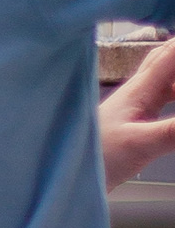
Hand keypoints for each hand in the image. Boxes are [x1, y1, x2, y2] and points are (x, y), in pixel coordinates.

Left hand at [103, 35, 174, 188]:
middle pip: (164, 58)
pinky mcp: (132, 119)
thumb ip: (174, 131)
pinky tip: (174, 96)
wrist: (63, 172)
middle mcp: (136, 90)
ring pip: (162, 76)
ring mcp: (132, 104)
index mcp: (139, 90)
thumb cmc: (94, 157)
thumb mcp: (140, 144)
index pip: (169, 55)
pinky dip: (174, 90)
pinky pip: (160, 95)